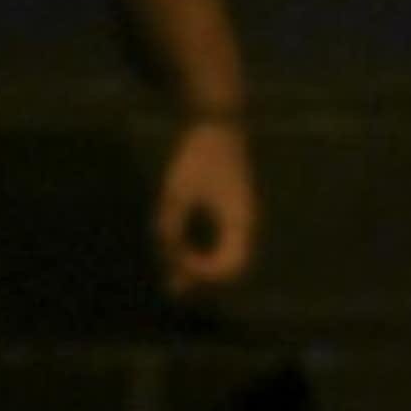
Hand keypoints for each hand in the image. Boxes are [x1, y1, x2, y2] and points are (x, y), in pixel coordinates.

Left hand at [153, 120, 256, 298]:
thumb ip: (170, 227)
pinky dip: (200, 255)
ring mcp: (238, 218)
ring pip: (224, 259)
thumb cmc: (198, 155)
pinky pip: (218, 244)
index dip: (204, 274)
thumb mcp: (177, 192)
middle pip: (230, 270)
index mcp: (239, 220)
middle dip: (202, 281)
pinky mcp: (227, 211)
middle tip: (172, 289)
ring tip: (171, 280)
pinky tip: (176, 255)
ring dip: (199, 270)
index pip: (230, 268)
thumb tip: (167, 258)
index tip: (178, 261)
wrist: (214, 121)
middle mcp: (243, 224)